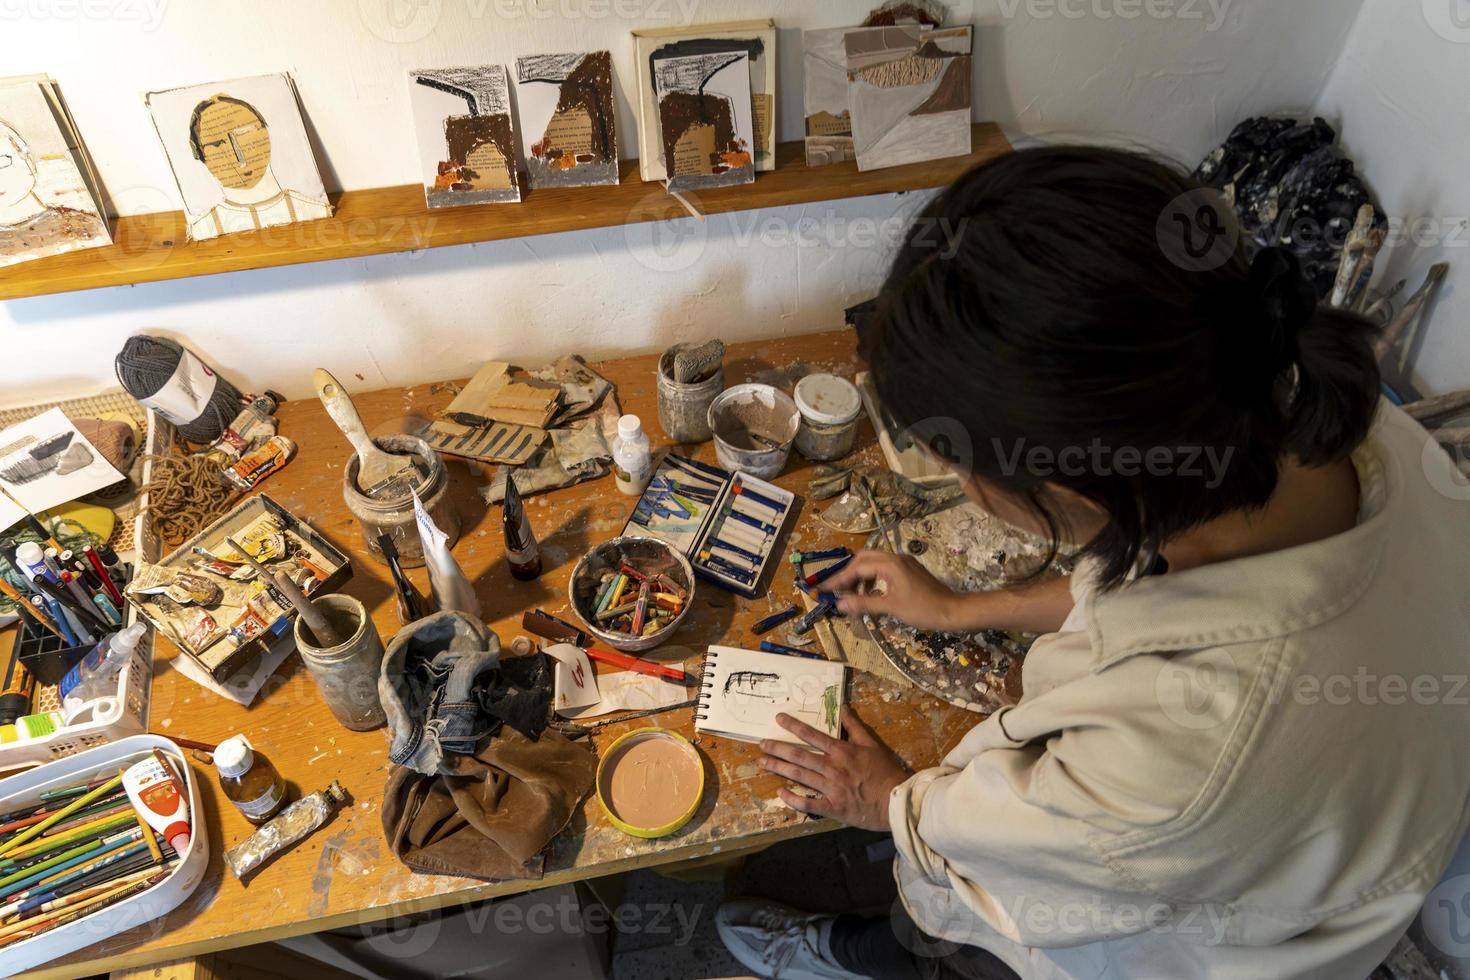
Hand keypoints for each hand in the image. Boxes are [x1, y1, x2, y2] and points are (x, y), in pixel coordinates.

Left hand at [759, 711, 909, 830]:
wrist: (897, 801)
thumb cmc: (885, 772)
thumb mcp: (872, 744)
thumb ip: (855, 727)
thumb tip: (843, 708)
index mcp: (841, 751)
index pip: (812, 735)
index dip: (794, 726)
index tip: (778, 718)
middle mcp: (832, 767)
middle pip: (799, 755)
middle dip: (778, 748)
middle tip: (762, 743)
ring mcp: (830, 788)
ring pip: (799, 775)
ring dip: (779, 767)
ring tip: (763, 762)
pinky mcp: (833, 808)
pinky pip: (808, 803)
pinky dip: (793, 798)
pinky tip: (780, 793)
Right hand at [824, 550, 962, 629]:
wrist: (953, 611)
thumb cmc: (923, 609)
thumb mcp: (891, 608)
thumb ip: (864, 604)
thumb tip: (840, 604)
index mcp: (890, 564)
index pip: (857, 567)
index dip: (839, 579)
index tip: (825, 590)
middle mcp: (896, 558)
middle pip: (863, 559)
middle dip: (848, 574)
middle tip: (837, 590)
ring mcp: (904, 563)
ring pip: (874, 563)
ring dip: (861, 577)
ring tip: (853, 596)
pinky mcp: (909, 570)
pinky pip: (885, 569)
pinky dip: (873, 579)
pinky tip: (870, 594)